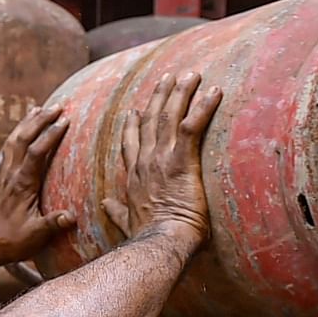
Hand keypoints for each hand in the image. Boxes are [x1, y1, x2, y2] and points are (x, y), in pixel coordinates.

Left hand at [0, 106, 73, 263]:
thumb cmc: (15, 240)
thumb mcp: (36, 235)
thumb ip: (53, 224)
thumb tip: (71, 216)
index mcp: (22, 184)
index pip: (37, 153)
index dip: (50, 135)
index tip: (65, 120)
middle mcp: (12, 174)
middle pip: (23, 138)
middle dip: (40, 119)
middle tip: (58, 106)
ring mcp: (5, 173)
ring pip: (14, 140)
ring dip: (27, 122)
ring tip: (40, 108)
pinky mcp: (2, 176)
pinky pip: (9, 148)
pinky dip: (18, 133)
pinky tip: (23, 128)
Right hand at [101, 73, 222, 246]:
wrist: (158, 242)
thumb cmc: (146, 237)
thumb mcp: (126, 222)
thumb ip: (115, 210)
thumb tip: (104, 204)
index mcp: (134, 175)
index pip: (131, 142)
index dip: (133, 124)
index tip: (135, 110)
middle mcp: (146, 160)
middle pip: (151, 119)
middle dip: (160, 95)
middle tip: (167, 77)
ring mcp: (162, 158)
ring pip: (170, 116)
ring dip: (180, 92)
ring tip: (190, 74)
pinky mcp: (182, 160)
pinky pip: (192, 126)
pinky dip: (203, 107)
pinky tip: (214, 92)